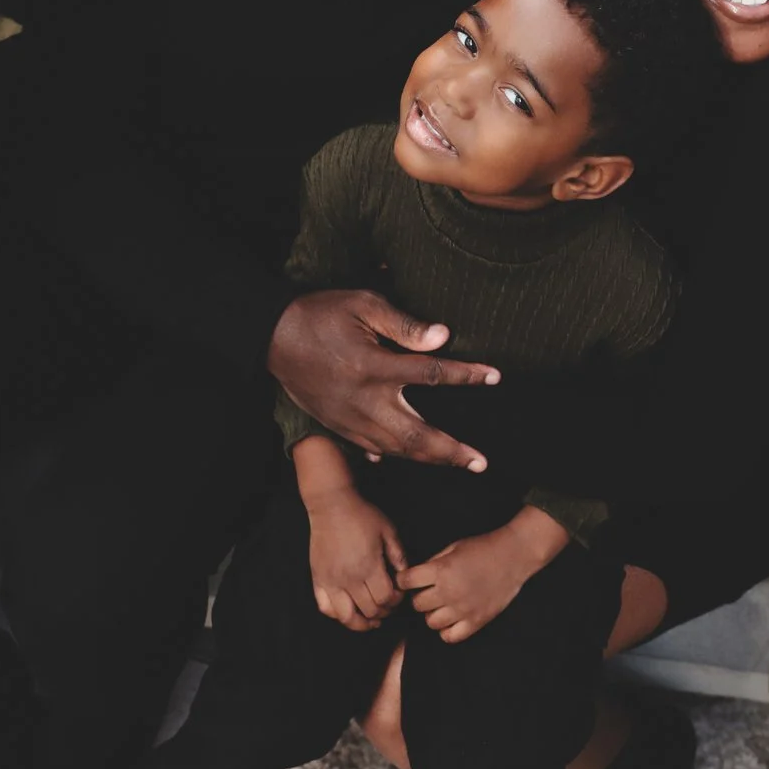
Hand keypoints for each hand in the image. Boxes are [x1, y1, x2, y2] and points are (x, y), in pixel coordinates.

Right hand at [267, 290, 500, 471]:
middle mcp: (365, 400)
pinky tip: (410, 460)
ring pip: (397, 449)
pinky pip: (370, 448)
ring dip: (430, 459)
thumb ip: (404, 324)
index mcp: (374, 366)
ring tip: (459, 464)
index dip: (467, 375)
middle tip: (481, 462)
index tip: (495, 377)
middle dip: (452, 451)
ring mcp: (350, 419)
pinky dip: (393, 456)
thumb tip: (444, 336)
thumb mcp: (363, 304)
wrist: (272, 337)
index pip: (432, 374)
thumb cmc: (322, 313)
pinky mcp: (337, 425)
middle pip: (418, 434)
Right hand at [304, 487, 406, 630]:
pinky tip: (348, 612)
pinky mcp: (318, 580)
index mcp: (368, 566)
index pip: (385, 598)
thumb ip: (399, 555)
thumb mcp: (388, 530)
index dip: (396, 601)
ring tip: (372, 620)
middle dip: (384, 612)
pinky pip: (326, 608)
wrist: (332, 505)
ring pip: (346, 617)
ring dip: (361, 623)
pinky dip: (337, 615)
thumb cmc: (362, 516)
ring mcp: (331, 581)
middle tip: (388, 605)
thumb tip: (405, 576)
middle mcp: (349, 578)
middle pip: (369, 610)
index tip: (398, 594)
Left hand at [401, 508, 568, 643]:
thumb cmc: (484, 547)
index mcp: (441, 570)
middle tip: (429, 591)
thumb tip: (415, 576)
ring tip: (443, 604)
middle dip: (419, 596)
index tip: (408, 580)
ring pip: (430, 622)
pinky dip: (447, 630)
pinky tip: (452, 618)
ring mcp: (463, 609)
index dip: (404, 579)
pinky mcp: (476, 621)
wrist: (514, 555)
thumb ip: (433, 563)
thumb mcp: (453, 547)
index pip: (406, 581)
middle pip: (417, 604)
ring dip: (433, 613)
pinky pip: (449, 636)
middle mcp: (449, 592)